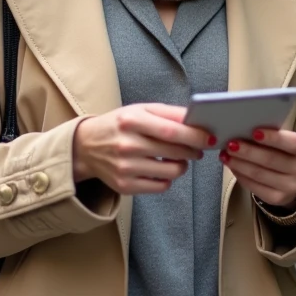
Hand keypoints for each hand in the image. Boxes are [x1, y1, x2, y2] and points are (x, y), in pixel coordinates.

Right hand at [73, 103, 215, 194]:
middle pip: (174, 151)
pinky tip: (163, 168)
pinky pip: (160, 186)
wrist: (86, 146)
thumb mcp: (140, 110)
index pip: (172, 131)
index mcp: (132, 121)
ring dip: (183, 165)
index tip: (210, 137)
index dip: (195, 135)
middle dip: (193, 150)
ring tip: (179, 158)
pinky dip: (168, 178)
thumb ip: (169, 113)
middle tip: (199, 148)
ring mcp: (125, 168)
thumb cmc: (119, 124)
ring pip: (171, 171)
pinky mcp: (124, 186)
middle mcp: (127, 144)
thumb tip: (197, 119)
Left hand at [220, 128, 295, 207]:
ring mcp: (291, 187)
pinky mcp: (277, 199)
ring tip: (225, 155)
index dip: (274, 137)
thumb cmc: (282, 153)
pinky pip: (255, 187)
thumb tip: (242, 128)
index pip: (292, 143)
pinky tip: (232, 166)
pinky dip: (240, 175)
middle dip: (248, 151)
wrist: (291, 179)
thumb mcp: (283, 142)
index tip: (254, 132)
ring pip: (259, 174)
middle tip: (230, 144)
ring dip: (239, 163)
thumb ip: (269, 135)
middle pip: (271, 159)